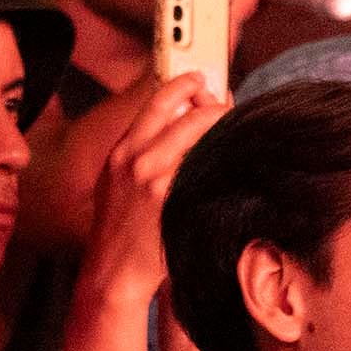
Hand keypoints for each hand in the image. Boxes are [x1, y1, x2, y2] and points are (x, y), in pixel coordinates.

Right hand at [80, 73, 226, 301]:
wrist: (113, 272)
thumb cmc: (117, 229)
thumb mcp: (115, 181)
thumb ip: (138, 151)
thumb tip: (173, 123)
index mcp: (122, 151)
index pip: (158, 101)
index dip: (184, 84)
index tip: (201, 78)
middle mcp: (137, 160)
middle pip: (189, 114)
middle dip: (216, 105)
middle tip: (229, 106)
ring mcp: (157, 180)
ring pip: (204, 139)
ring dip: (225, 131)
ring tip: (237, 131)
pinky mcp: (174, 200)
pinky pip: (208, 167)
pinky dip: (225, 159)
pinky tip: (235, 161)